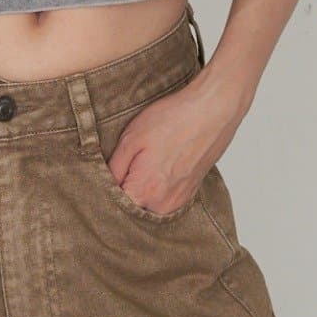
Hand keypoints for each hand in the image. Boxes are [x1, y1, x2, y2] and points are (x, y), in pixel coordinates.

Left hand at [105, 71, 251, 214]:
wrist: (212, 111)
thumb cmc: (173, 120)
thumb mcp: (131, 139)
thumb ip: (115, 168)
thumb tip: (105, 184)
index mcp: (144, 192)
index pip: (113, 205)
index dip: (105, 190)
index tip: (105, 174)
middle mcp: (162, 205)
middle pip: (131, 206)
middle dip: (125, 188)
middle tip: (128, 162)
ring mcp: (178, 201)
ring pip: (148, 203)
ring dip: (142, 187)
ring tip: (147, 160)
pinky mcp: (189, 194)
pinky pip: (164, 197)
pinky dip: (158, 185)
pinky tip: (160, 163)